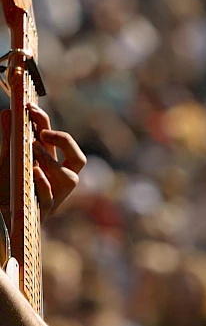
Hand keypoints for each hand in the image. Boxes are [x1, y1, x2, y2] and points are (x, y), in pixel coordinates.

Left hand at [0, 104, 85, 223]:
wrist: (0, 217)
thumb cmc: (6, 190)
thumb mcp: (7, 161)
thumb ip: (10, 139)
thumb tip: (8, 112)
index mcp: (52, 167)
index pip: (60, 142)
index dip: (48, 124)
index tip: (31, 108)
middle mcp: (57, 181)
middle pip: (78, 160)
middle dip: (66, 143)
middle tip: (44, 133)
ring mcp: (54, 198)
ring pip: (70, 180)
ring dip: (51, 162)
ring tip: (33, 149)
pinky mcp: (42, 214)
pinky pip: (50, 200)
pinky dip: (44, 184)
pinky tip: (35, 172)